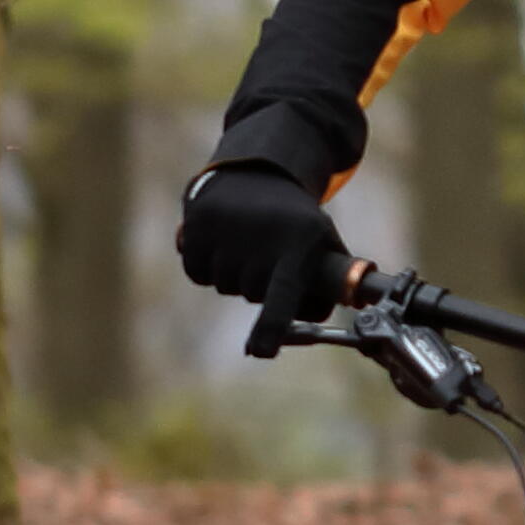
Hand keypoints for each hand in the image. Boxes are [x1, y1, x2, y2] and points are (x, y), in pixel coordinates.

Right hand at [174, 156, 357, 336]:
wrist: (256, 172)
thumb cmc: (296, 221)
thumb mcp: (324, 242)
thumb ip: (328, 285)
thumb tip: (317, 317)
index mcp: (297, 244)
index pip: (282, 295)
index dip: (271, 327)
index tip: (262, 352)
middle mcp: (259, 237)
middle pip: (251, 295)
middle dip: (259, 286)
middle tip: (270, 254)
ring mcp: (224, 231)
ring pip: (224, 286)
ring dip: (234, 274)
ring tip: (249, 241)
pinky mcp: (195, 227)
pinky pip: (198, 273)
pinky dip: (208, 266)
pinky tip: (224, 240)